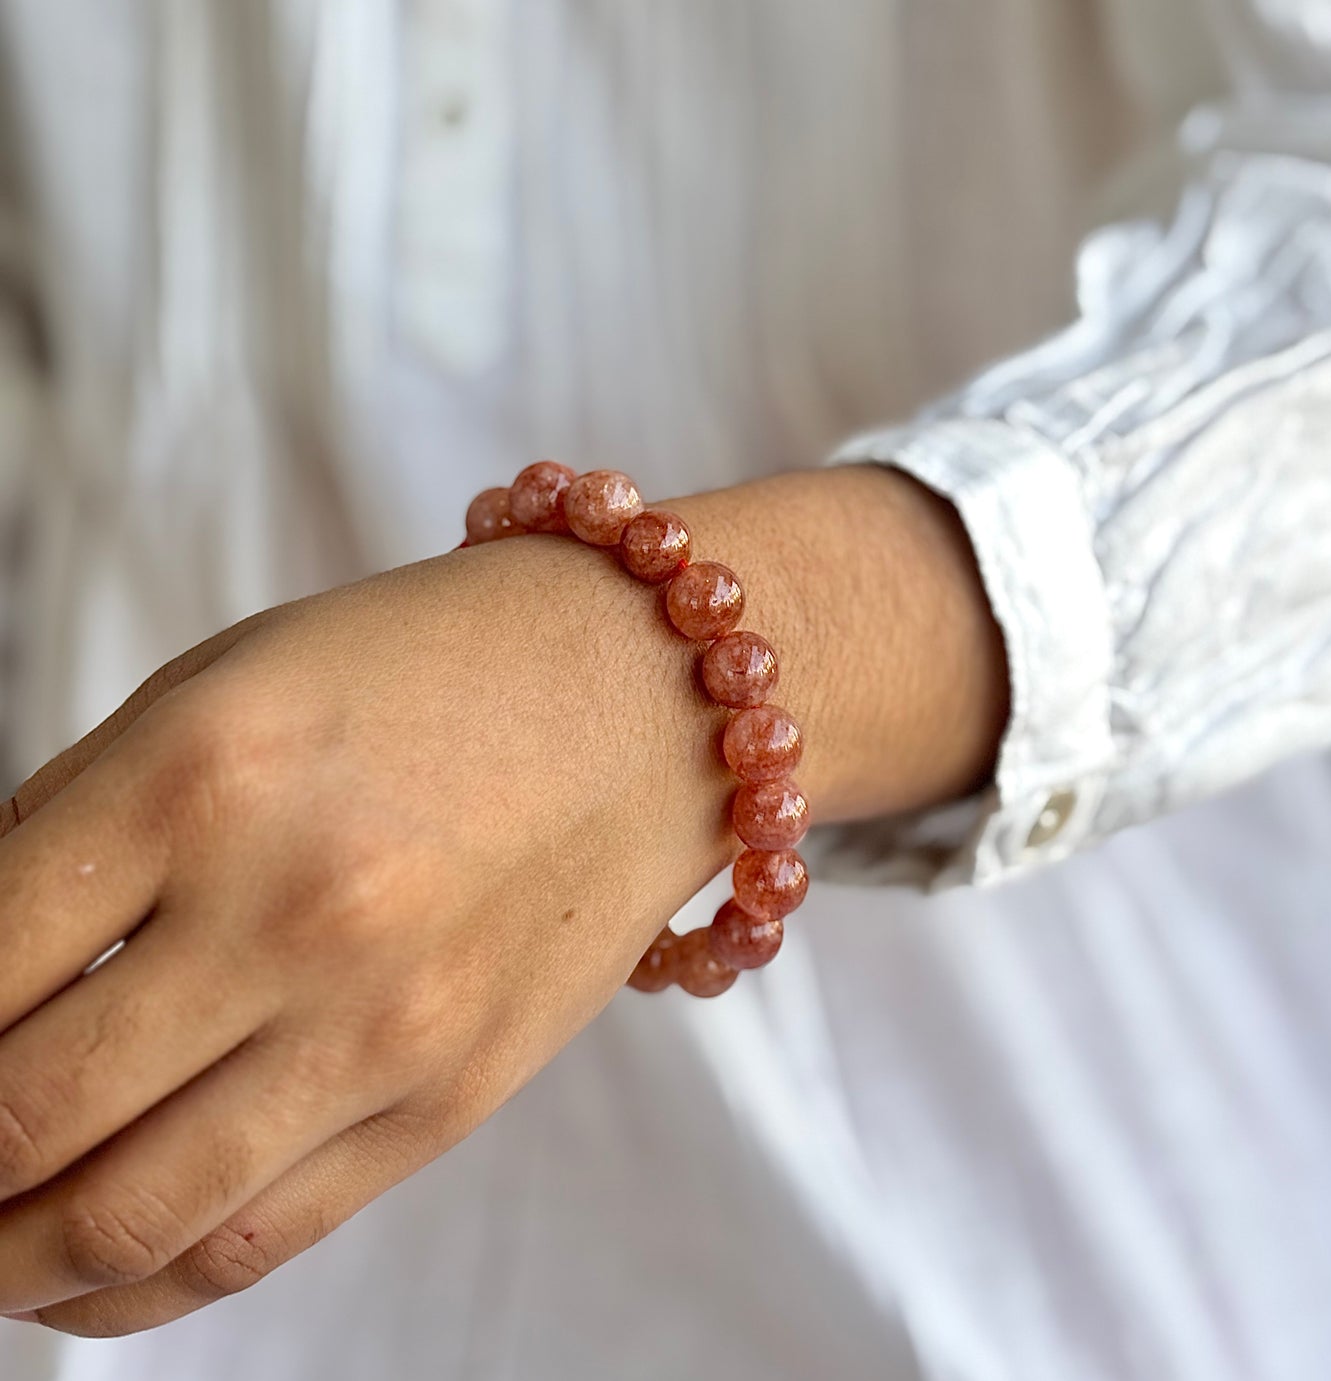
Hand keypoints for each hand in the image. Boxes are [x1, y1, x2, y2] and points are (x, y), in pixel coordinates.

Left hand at [0, 466, 1005, 1335]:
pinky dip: (134, 1287)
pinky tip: (83, 1276)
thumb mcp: (228, 689)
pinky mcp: (450, 1098)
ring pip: (124, 1217)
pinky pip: (254, 1240)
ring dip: (5, 1262)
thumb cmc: (425, 667)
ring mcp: (383, 1021)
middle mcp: (291, 908)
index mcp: (204, 771)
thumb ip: (83, 833)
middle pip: (18, 1118)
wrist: (643, 692)